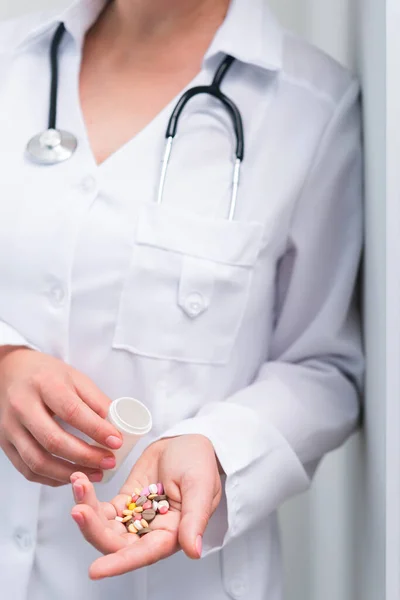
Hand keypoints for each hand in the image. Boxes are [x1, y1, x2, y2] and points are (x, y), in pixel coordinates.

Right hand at [0, 347, 122, 485]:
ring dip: (70, 473)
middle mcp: (22, 406)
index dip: (96, 430)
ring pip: (38, 461)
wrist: (9, 372)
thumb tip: (116, 426)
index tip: (116, 442)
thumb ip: (96, 401)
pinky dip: (52, 478)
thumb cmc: (46, 374)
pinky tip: (72, 475)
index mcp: (44, 384)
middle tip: (108, 462)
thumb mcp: (75, 378)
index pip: (72, 411)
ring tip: (95, 474)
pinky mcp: (5, 443)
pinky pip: (28, 469)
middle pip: (54, 440)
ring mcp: (10, 427)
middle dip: (86, 456)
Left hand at [70, 434, 221, 578]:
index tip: (95, 571)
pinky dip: (89, 499)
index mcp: (173, 534)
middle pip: (116, 543)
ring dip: (88, 512)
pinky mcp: (127, 501)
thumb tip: (193, 551)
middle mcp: (152, 532)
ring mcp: (137, 517)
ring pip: (106, 527)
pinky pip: (104, 509)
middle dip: (94, 530)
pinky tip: (80, 483)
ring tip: (79, 485)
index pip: (143, 554)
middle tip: (79, 510)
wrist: (189, 441)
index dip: (119, 563)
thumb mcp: (201, 486)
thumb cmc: (201, 463)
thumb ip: (195, 518)